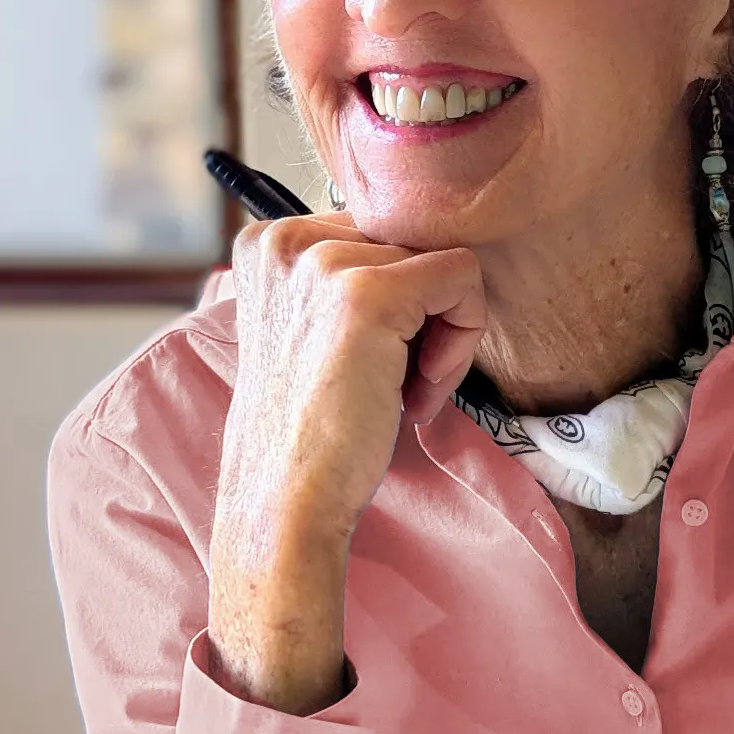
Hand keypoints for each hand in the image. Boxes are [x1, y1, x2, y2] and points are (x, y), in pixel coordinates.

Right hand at [208, 211, 487, 711]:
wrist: (286, 500)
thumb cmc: (309, 432)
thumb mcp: (313, 333)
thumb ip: (347, 282)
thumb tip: (432, 254)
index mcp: (269, 242)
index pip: (380, 233)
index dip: (399, 300)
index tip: (379, 362)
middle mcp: (288, 239)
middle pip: (414, 242)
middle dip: (423, 317)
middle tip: (396, 384)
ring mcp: (325, 263)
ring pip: (445, 263)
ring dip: (442, 336)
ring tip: (402, 392)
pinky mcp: (368, 294)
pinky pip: (464, 281)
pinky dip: (461, 343)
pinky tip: (418, 393)